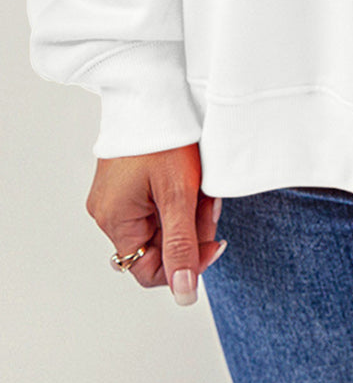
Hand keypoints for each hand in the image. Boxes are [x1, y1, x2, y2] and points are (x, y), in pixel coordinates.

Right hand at [86, 142, 225, 304]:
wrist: (154, 87)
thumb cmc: (164, 136)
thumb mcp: (180, 195)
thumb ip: (182, 248)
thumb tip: (184, 295)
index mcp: (114, 220)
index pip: (149, 271)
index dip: (186, 262)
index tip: (214, 239)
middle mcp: (107, 212)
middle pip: (158, 245)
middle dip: (190, 227)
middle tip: (208, 199)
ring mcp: (115, 194)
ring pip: (161, 222)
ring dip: (187, 209)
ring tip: (201, 182)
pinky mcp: (126, 178)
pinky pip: (156, 202)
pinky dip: (178, 194)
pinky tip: (190, 175)